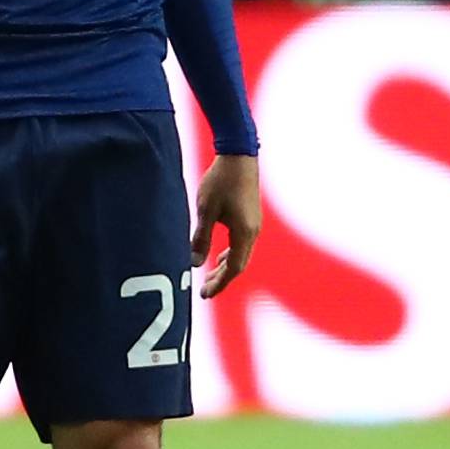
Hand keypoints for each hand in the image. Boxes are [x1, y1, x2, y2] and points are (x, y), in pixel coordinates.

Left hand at [191, 153, 260, 298]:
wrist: (239, 155)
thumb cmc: (221, 181)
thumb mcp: (206, 210)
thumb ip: (201, 238)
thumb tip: (195, 264)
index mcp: (243, 233)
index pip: (233, 268)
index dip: (219, 283)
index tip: (205, 294)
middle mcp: (253, 231)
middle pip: (239, 264)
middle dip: (222, 278)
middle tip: (205, 290)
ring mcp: (254, 224)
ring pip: (242, 254)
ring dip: (226, 266)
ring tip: (210, 275)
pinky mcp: (251, 216)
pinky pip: (243, 243)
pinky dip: (231, 254)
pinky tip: (220, 254)